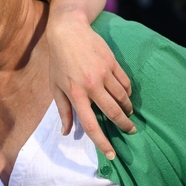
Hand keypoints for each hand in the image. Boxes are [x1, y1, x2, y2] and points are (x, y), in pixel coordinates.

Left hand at [46, 11, 133, 159]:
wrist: (68, 31)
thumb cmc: (58, 61)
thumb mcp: (55, 86)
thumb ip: (63, 110)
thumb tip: (65, 132)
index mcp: (75, 94)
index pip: (90, 124)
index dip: (102, 141)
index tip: (112, 154)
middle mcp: (91, 86)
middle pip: (113, 112)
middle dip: (124, 126)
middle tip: (131, 131)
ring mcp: (103, 74)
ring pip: (122, 98)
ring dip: (127, 109)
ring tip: (128, 114)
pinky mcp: (113, 63)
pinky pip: (125, 83)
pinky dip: (127, 92)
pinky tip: (126, 96)